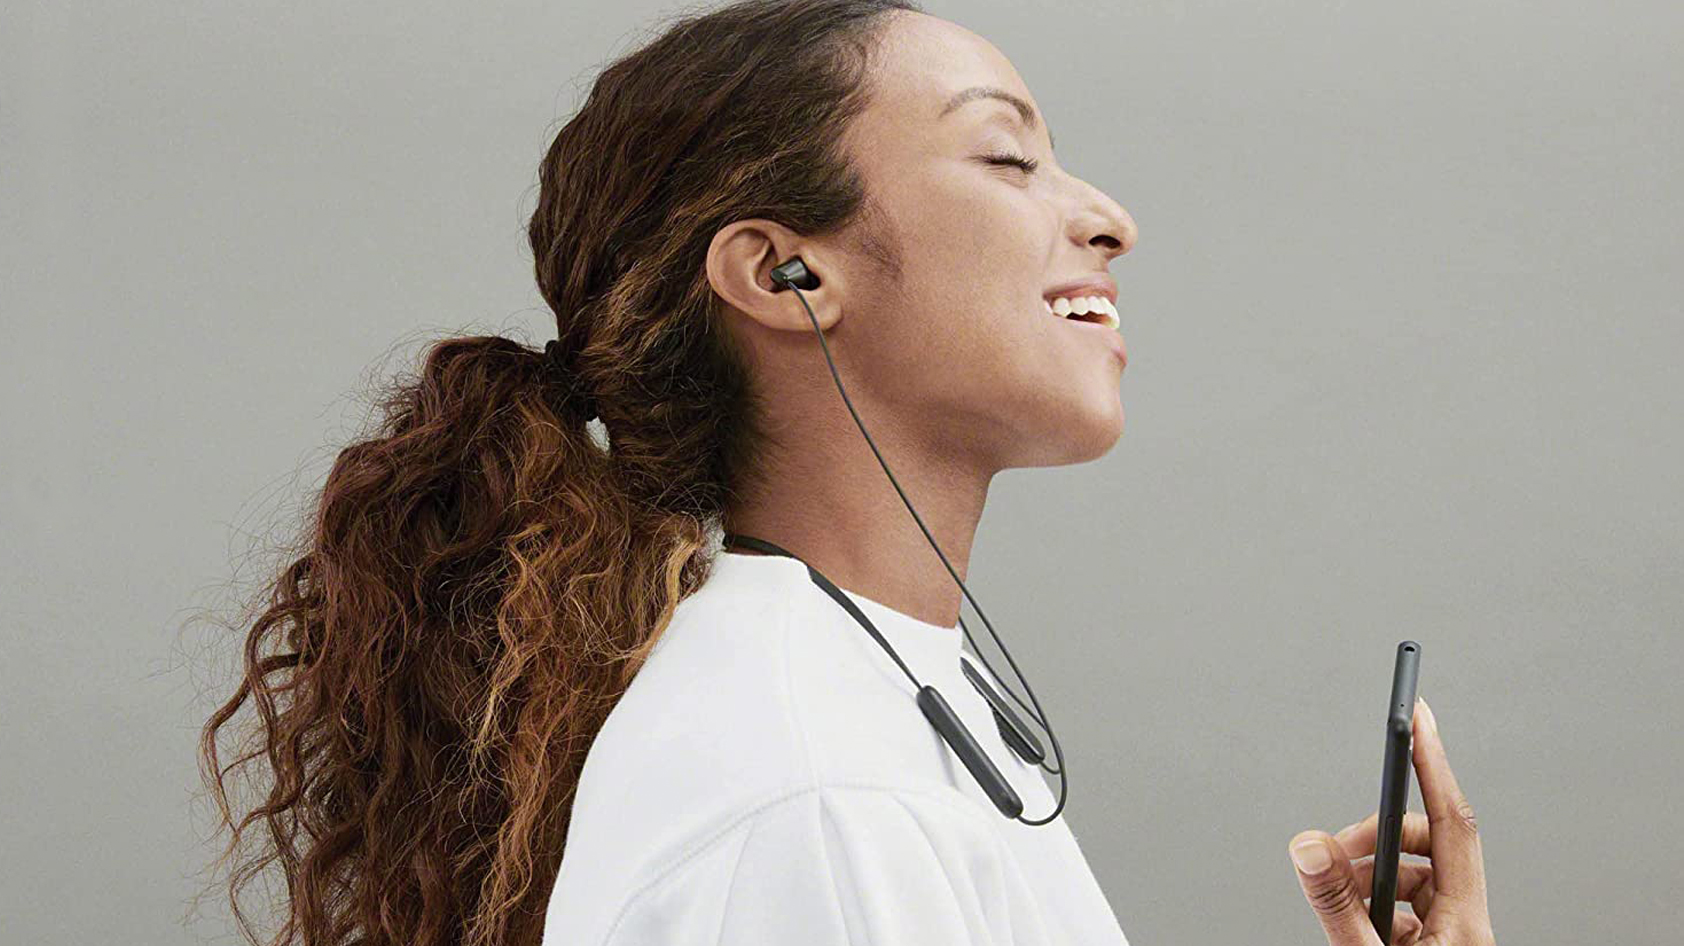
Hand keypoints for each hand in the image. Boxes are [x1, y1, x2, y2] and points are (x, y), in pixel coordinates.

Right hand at [1286, 698, 1495, 945]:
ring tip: (1339, 895)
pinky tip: (1353, 918)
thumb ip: (1337, 903)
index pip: (1451, 820)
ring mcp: (1452, 935)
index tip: (1416, 718)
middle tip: (1337, 847)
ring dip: (1369, 872)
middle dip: (1377, 834)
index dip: (1431, 762)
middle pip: (1427, 844)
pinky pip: (1406, 904)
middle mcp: (1466, 923)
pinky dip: (1374, 900)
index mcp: (1466, 923)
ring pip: (1413, 874)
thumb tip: (1310, 845)